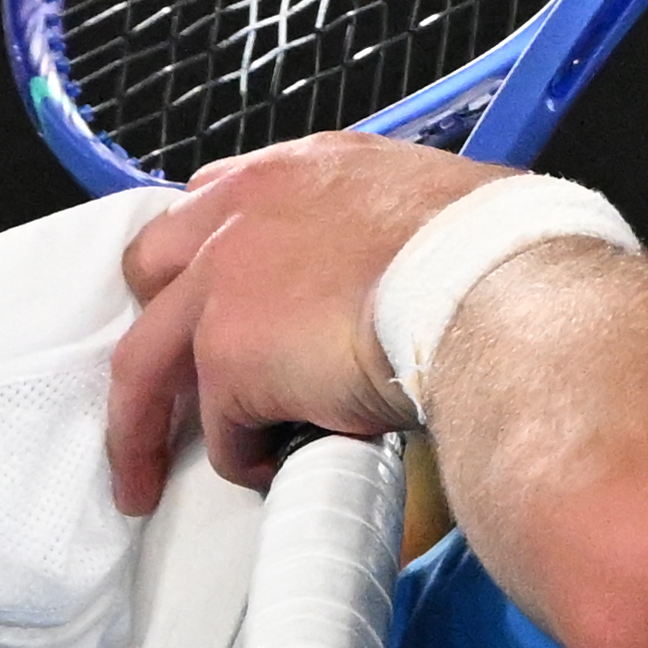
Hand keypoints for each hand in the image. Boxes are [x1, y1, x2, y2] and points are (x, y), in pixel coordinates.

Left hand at [106, 134, 508, 510]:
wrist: (497, 288)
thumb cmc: (504, 252)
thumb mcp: (447, 204)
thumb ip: (405, 228)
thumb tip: (430, 270)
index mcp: (306, 169)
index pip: (216, 201)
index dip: (209, 257)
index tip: (220, 296)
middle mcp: (246, 214)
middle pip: (152, 273)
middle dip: (156, 330)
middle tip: (167, 384)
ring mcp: (226, 285)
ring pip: (148, 364)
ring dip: (143, 426)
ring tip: (145, 478)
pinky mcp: (230, 355)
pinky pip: (221, 429)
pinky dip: (244, 457)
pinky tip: (277, 472)